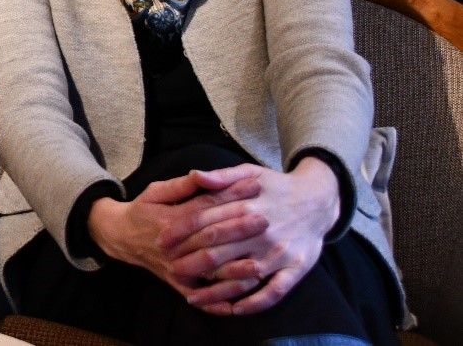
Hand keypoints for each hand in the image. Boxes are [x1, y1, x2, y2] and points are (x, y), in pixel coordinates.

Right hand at [88, 171, 268, 307]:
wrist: (120, 237)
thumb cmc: (143, 210)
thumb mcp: (156, 191)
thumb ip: (181, 186)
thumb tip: (201, 174)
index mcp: (171, 219)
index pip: (205, 207)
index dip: (230, 196)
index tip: (255, 187)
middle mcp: (174, 245)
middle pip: (211, 238)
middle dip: (239, 230)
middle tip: (266, 221)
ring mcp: (175, 267)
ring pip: (208, 270)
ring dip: (234, 270)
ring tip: (261, 266)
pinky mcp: (176, 284)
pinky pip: (198, 298)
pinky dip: (216, 304)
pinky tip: (237, 305)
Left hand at [171, 158, 338, 315]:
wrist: (319, 199)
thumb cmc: (277, 186)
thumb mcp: (249, 171)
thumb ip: (221, 176)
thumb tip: (194, 175)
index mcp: (246, 206)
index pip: (205, 221)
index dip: (180, 231)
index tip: (161, 240)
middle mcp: (261, 231)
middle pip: (219, 249)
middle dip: (190, 261)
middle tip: (169, 269)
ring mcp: (279, 252)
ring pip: (242, 275)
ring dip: (216, 288)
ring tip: (192, 296)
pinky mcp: (296, 268)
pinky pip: (274, 291)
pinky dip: (254, 302)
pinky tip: (234, 309)